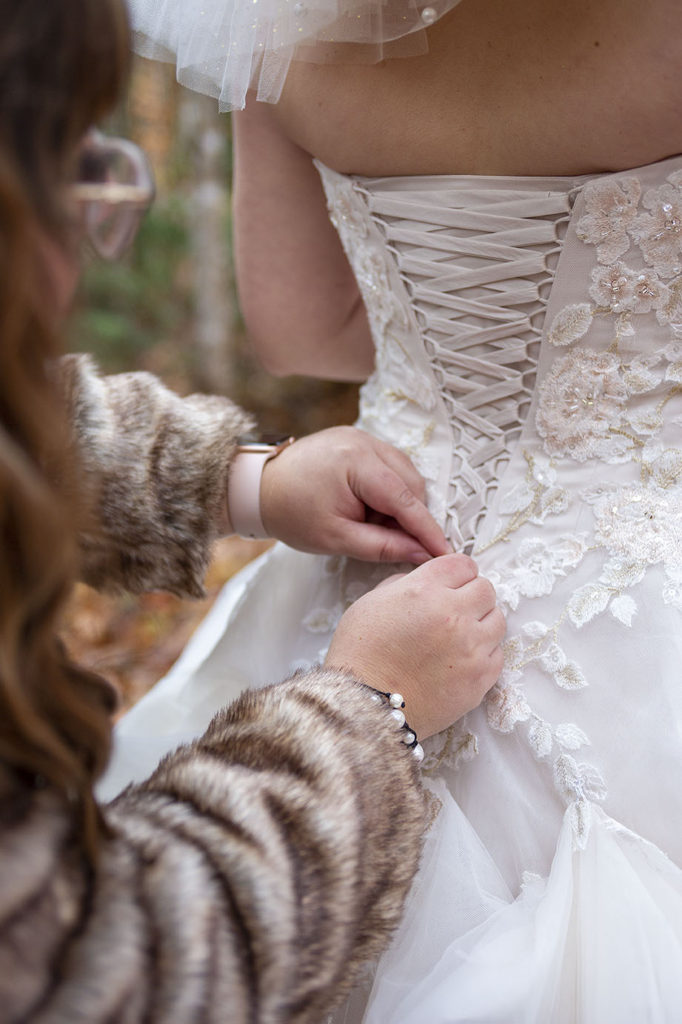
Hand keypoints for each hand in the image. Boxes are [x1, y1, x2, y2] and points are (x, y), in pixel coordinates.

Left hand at [259, 426, 449, 563]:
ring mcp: (361, 436)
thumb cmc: (291, 513)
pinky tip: (368, 509)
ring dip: (398, 504)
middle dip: (408, 517)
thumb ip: (382, 547)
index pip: (405, 499)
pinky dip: (387, 490)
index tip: (444, 552)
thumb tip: (420, 554)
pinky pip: (389, 466)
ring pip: (403, 474)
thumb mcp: (336, 538)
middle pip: (409, 484)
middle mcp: (363, 441)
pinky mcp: (358, 439)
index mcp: (356, 462)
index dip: (427, 529)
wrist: (259, 487)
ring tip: (370, 524)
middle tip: (390, 542)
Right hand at [324, 553, 504, 738]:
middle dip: (471, 595)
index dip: (457, 573)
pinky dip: (483, 653)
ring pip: (497, 619)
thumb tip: (430, 582)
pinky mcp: (481, 677)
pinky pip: (497, 653)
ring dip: (481, 623)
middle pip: (486, 589)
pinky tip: (460, 659)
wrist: (366, 706)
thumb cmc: (361, 655)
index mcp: (425, 589)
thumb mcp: (371, 602)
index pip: (463, 564)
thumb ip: (405, 583)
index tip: (451, 583)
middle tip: (454, 610)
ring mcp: (471, 647)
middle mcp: (453, 614)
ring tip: (459, 636)